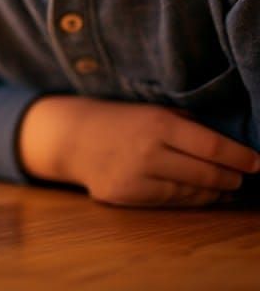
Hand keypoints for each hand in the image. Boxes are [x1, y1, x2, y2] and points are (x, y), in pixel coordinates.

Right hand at [18, 96, 259, 206]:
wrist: (70, 136)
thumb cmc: (117, 119)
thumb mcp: (148, 109)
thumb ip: (183, 123)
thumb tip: (225, 142)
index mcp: (155, 123)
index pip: (210, 145)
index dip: (238, 157)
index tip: (257, 162)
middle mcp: (148, 151)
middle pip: (206, 173)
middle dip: (232, 177)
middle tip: (245, 176)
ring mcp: (136, 177)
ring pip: (192, 191)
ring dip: (215, 190)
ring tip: (227, 186)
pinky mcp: (127, 197)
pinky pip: (170, 201)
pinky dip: (191, 198)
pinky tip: (203, 193)